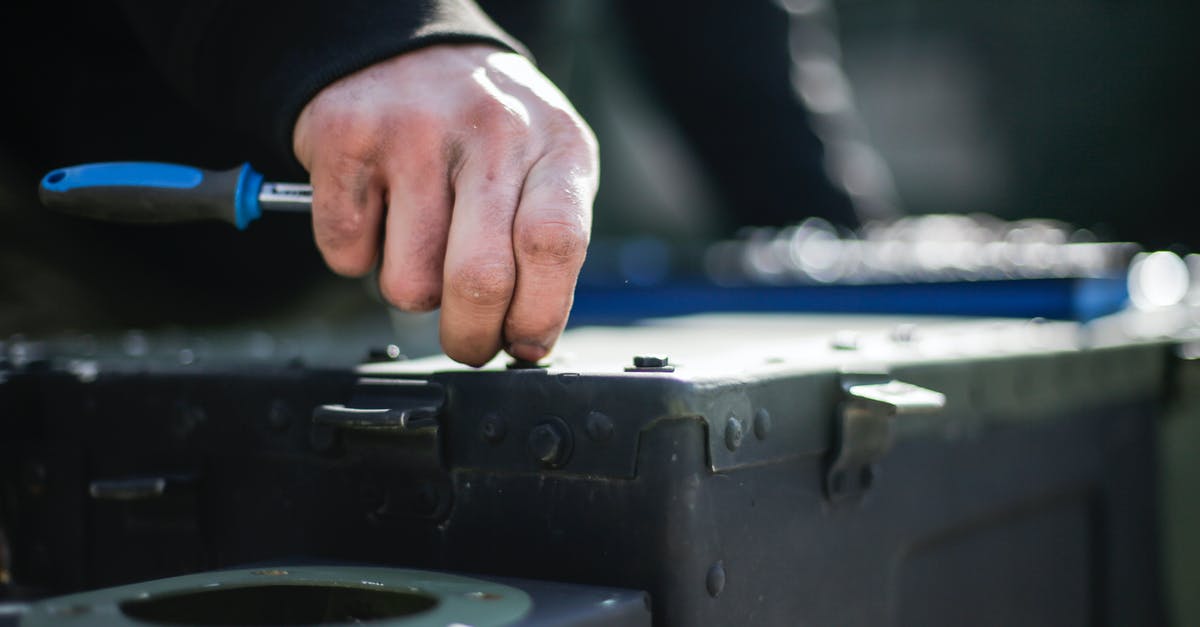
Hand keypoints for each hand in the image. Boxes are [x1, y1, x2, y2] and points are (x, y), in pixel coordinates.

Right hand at [293, 44, 597, 365]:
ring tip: (420, 243)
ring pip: (409, 281)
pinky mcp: (347, 139)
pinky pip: (347, 252)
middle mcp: (491, 131)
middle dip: (469, 336)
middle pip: (480, 279)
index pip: (554, 244)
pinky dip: (357, 256)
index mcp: (556, 146)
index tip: (524, 344)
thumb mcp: (545, 165)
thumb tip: (525, 338)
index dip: (538, 313)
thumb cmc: (487, 127)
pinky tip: (377, 213)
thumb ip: (546, 241)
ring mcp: (414, 132)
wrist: (409, 46)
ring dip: (411, 288)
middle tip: (467, 341)